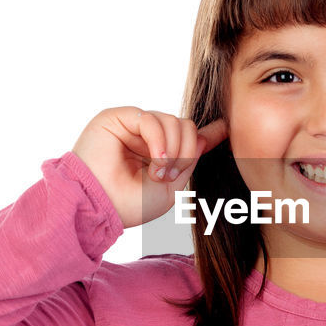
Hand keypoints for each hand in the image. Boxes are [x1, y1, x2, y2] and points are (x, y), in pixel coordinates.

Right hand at [72, 107, 228, 229]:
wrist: (99, 208)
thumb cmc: (129, 205)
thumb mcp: (170, 188)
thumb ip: (189, 160)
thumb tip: (204, 136)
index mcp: (157, 153)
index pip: (185, 136)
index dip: (207, 133)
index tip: (226, 128)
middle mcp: (145, 137)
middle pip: (185, 127)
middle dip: (188, 151)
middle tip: (171, 174)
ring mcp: (131, 126)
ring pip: (173, 121)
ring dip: (174, 150)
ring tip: (159, 173)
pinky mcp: (117, 118)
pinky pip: (152, 119)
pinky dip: (159, 141)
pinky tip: (155, 161)